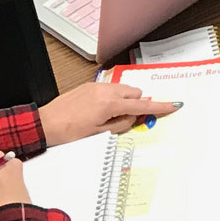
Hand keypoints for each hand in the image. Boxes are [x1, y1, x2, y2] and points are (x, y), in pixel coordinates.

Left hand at [38, 82, 178, 145]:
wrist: (45, 123)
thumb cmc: (70, 133)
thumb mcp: (98, 134)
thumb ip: (120, 124)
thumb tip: (134, 117)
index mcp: (110, 104)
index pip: (141, 104)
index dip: (159, 106)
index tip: (173, 105)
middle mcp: (106, 91)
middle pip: (134, 92)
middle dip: (137, 103)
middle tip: (128, 119)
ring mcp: (97, 86)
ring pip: (123, 88)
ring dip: (125, 100)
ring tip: (112, 116)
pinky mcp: (89, 86)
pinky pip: (110, 88)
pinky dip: (113, 97)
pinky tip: (101, 110)